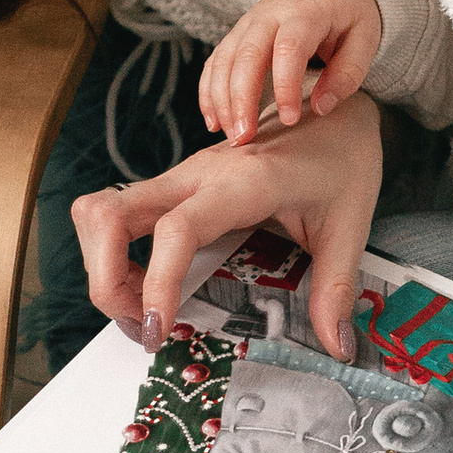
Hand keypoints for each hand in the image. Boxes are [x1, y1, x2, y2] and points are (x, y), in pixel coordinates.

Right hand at [71, 95, 383, 359]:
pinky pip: (119, 214)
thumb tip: (337, 347)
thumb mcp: (350, 226)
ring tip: (143, 308)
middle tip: (142, 325)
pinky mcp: (176, 184)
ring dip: (104, 266)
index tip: (157, 327)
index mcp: (244, 182)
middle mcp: (198, 174)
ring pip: (102, 211)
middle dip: (105, 278)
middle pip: (109, 214)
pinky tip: (151, 283)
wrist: (332, 106)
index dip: (156, 281)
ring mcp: (180, 177)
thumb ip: (337, 288)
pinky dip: (115, 254)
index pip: (177, 230)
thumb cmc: (343, 158)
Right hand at [200, 0, 383, 144]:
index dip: (285, 85)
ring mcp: (248, 22)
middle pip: (247, 54)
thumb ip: (348, 73)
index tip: (289, 120)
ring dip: (222, 100)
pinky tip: (214, 122)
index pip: (289, 47)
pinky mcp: (237, 34)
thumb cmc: (350, 16)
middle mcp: (270, 13)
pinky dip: (209, 92)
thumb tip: (321, 108)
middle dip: (241, 98)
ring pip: (224, 59)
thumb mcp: (365, 39)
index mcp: (306, 11)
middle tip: (245, 137)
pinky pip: (215, 62)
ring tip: (232, 137)